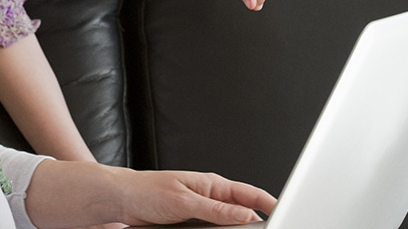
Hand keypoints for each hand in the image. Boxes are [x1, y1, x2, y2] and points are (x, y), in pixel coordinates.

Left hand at [112, 169, 275, 226]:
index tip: (285, 213)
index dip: (269, 203)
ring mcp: (202, 210)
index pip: (248, 194)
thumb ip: (216, 210)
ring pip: (231, 223)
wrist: (122, 200)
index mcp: (211, 184)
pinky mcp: (192, 222)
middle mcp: (209, 196)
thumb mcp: (184, 202)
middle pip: (243, 211)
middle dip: (258, 221)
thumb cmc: (148, 191)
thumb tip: (244, 215)